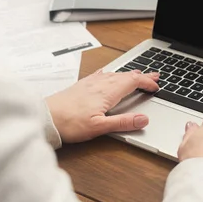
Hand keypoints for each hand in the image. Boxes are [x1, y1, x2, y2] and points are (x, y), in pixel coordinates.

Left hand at [45, 69, 159, 142]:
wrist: (46, 117)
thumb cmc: (69, 123)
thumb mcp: (99, 127)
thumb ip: (123, 123)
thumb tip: (143, 120)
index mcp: (107, 92)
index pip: (133, 82)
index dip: (147, 82)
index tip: (156, 87)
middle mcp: (100, 84)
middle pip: (126, 75)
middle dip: (142, 75)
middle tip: (155, 76)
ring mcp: (90, 83)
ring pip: (115, 74)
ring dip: (129, 74)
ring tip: (137, 74)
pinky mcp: (81, 85)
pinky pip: (101, 75)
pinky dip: (111, 73)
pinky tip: (107, 73)